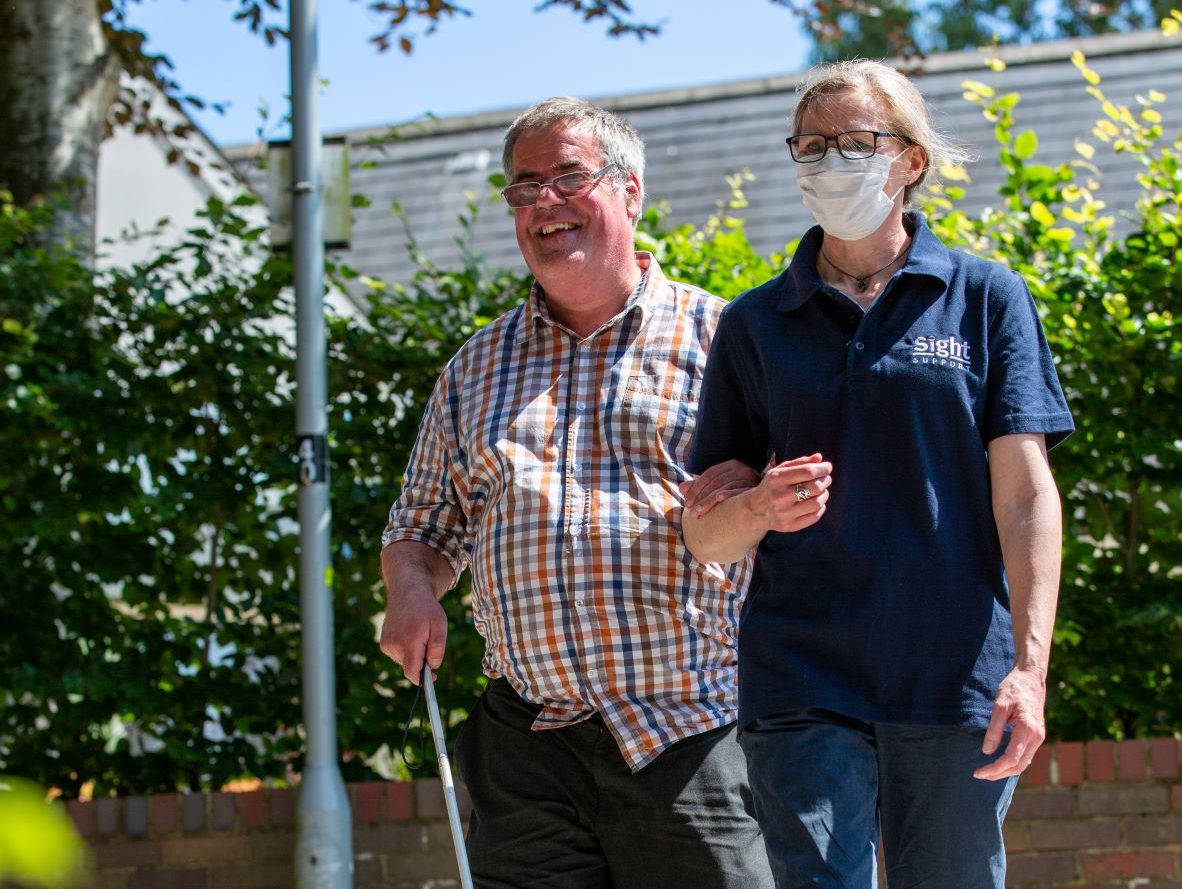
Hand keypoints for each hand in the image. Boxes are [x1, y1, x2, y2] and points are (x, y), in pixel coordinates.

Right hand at [378, 587, 448, 685]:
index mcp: (409, 641)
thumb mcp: (440, 625)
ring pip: (405, 660)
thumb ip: (438, 648)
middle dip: (421, 660)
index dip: (422, 679)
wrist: (407, 592)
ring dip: (414, 653)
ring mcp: (387, 644)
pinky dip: (406, 649)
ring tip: (418, 634)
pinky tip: (409, 634)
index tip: (432, 679)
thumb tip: (432, 666)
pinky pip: (398, 654)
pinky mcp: (384, 643)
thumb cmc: (426, 608)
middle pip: (410, 666)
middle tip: (428, 641)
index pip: (411, 672)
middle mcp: (394, 645)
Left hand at [680, 459, 760, 515]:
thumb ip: (699, 488)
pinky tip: (719, 500)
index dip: (696, 488)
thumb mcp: (716, 490)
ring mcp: (750, 478)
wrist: (764, 505)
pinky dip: (729, 494)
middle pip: (716, 481)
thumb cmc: (736, 496)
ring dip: (709, 500)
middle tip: (691, 511)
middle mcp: (741, 469)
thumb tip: (681, 487)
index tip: (687, 503)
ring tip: (698, 512)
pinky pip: (740, 490)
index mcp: (731, 466)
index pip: (709, 474)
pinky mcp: (757, 488)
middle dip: (701, 496)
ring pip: (725, 486)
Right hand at [749, 453, 832, 532]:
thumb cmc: (772, 486)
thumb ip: (800, 462)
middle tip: (826, 479)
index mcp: (777, 479)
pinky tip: (817, 503)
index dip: (822, 468)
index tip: (827, 467)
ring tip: (822, 491)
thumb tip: (819, 458)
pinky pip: (814, 517)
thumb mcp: (780, 470)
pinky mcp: (790, 526)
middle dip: (825, 481)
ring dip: (824, 494)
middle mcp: (780, 497)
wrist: (755, 510)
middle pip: (815, 487)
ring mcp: (785, 513)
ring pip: (817, 503)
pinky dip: (820, 508)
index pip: (808, 472)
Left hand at [973, 665, 1047, 780]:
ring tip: (988, 772)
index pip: (1011, 759)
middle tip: (980, 775)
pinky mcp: (1037, 735)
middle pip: (1019, 766)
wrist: (1031, 677)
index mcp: (1027, 729)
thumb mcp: (999, 705)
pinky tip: (1001, 763)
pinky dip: (1014, 763)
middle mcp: (1037, 737)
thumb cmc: (1014, 688)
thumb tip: (987, 751)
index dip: (994, 769)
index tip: (978, 772)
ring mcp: (1039, 737)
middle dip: (999, 774)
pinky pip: (1026, 755)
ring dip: (1006, 771)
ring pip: (1024, 763)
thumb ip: (994, 728)